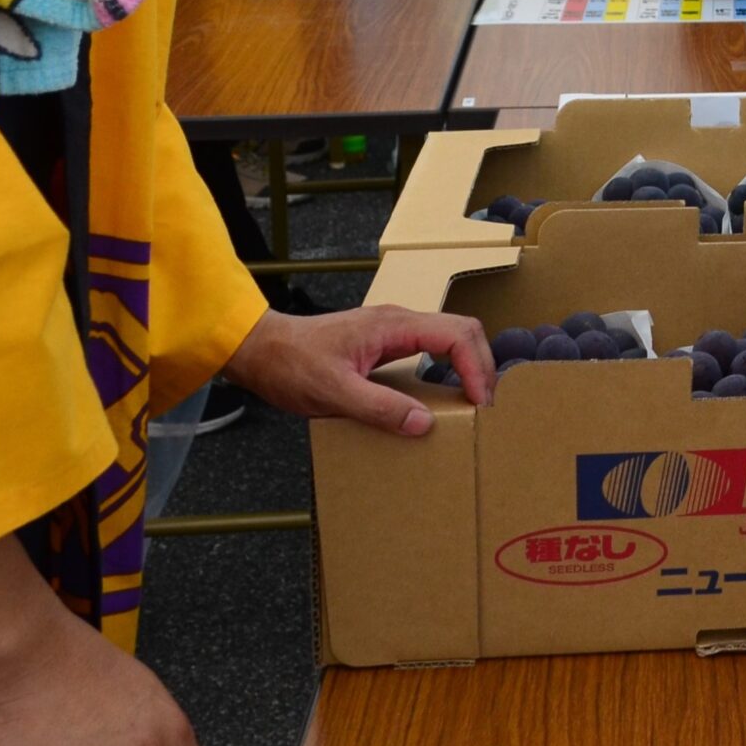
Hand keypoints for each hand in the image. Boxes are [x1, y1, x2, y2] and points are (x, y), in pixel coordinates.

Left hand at [222, 305, 497, 433]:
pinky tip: (439, 397)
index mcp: (393, 325)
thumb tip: (424, 423)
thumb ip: (380, 408)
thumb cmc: (291, 365)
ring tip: (471, 402)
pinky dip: (448, 369)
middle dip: (482, 365)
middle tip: (486, 406)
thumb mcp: (333, 393)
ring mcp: (392, 330)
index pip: (457, 334)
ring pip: (449, 338)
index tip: (481, 402)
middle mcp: (399, 321)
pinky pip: (430, 350)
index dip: (478, 367)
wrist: (260, 349)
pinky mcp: (383, 343)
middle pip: (462, 331)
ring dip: (468, 366)